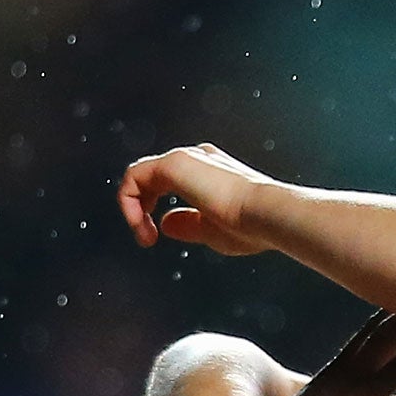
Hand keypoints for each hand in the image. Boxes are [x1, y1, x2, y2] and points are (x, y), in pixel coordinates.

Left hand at [118, 144, 277, 255]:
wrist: (265, 214)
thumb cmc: (251, 225)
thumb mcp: (211, 230)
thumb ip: (186, 224)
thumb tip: (166, 224)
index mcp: (208, 171)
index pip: (168, 182)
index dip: (154, 209)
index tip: (157, 235)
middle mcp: (196, 159)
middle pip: (150, 177)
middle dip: (140, 209)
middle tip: (147, 237)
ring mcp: (185, 158)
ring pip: (139, 176)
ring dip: (134, 209)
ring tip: (144, 234)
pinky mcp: (174, 163)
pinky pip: (134, 177)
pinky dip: (129, 203)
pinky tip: (142, 225)